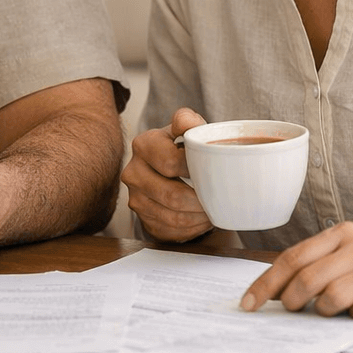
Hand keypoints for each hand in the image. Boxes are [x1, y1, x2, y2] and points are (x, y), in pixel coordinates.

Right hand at [121, 107, 212, 241]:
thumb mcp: (186, 130)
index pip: (170, 162)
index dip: (198, 170)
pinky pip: (170, 230)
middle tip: (220, 199)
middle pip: (171, 195)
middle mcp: (133, 172)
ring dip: (198, 217)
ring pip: (172, 216)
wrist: (167, 171)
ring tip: (214, 210)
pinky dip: (191, 229)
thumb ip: (188, 121)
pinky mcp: (143, 220)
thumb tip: (188, 122)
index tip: (215, 171)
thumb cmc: (182, 148)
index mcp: (143, 144)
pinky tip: (202, 220)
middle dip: (201, 200)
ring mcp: (135, 198)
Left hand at [241, 221, 352, 319]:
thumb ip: (324, 260)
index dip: (266, 283)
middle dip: (291, 301)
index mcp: (343, 234)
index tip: (249, 303)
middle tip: (291, 311)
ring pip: (333, 297)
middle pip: (308, 279)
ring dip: (324, 311)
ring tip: (332, 310)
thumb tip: (281, 289)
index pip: (293, 258)